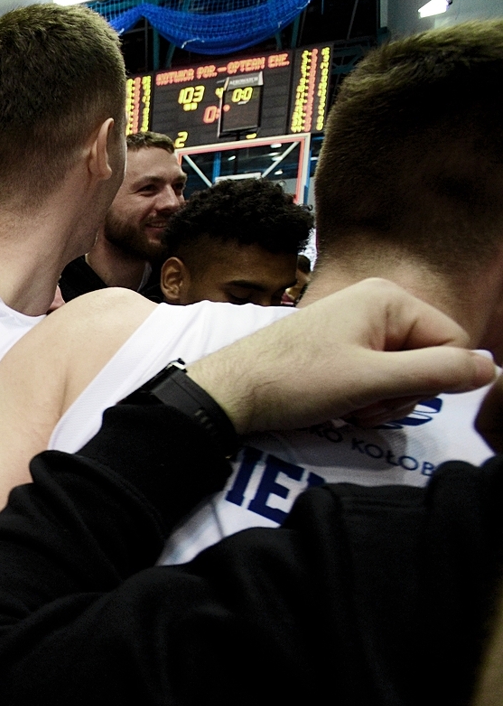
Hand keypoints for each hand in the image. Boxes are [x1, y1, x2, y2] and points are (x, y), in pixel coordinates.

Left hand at [187, 278, 495, 434]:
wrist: (229, 392)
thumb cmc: (295, 381)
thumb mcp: (372, 380)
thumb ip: (435, 373)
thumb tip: (491, 370)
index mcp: (389, 297)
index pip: (452, 343)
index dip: (430, 381)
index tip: (387, 398)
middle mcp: (376, 302)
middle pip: (427, 358)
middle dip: (401, 393)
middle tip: (362, 407)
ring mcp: (355, 324)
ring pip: (402, 372)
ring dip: (381, 400)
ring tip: (346, 408)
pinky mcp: (338, 346)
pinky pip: (374, 374)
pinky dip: (362, 396)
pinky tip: (336, 405)